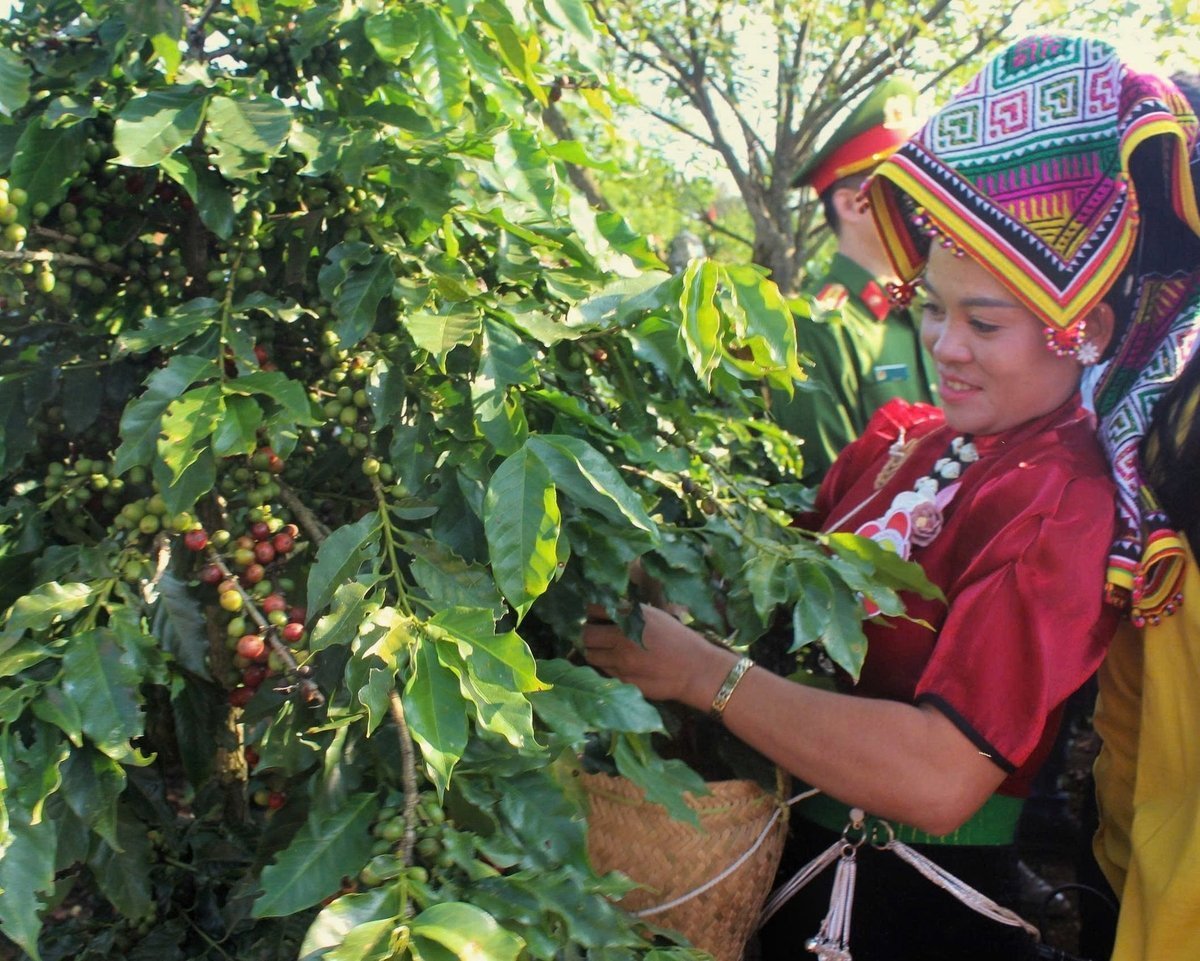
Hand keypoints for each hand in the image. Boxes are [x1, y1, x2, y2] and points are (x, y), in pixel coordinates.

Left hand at [582, 604, 730, 706]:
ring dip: (595, 651)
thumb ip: (630, 613)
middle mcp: (621, 638)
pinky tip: (620, 664)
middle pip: (587, 634)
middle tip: (598, 634)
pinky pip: (604, 671)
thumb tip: (607, 611)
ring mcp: (620, 661)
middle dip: (589, 633)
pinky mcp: (623, 680)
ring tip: (606, 650)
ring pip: (590, 655)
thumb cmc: (679, 639)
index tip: (596, 615)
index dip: (593, 612)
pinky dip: (607, 666)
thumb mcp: (655, 616)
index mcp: (631, 617)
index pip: (594, 609)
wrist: (696, 669)